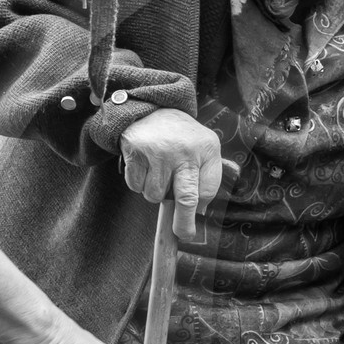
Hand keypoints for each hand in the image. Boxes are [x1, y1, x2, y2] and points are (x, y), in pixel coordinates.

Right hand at [120, 109, 223, 241]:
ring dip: (154, 193)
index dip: (196, 213)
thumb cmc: (182, 139)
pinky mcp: (136, 151)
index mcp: (206, 148)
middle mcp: (184, 149)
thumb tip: (198, 213)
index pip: (206, 191)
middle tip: (180, 235)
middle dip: (183, 223)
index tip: (188, 232)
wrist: (151, 108)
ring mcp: (158, 150)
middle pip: (185, 198)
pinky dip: (138, 183)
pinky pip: (135, 186)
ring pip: (154, 195)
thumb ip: (208, 181)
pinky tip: (145, 166)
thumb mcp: (206, 151)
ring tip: (158, 173)